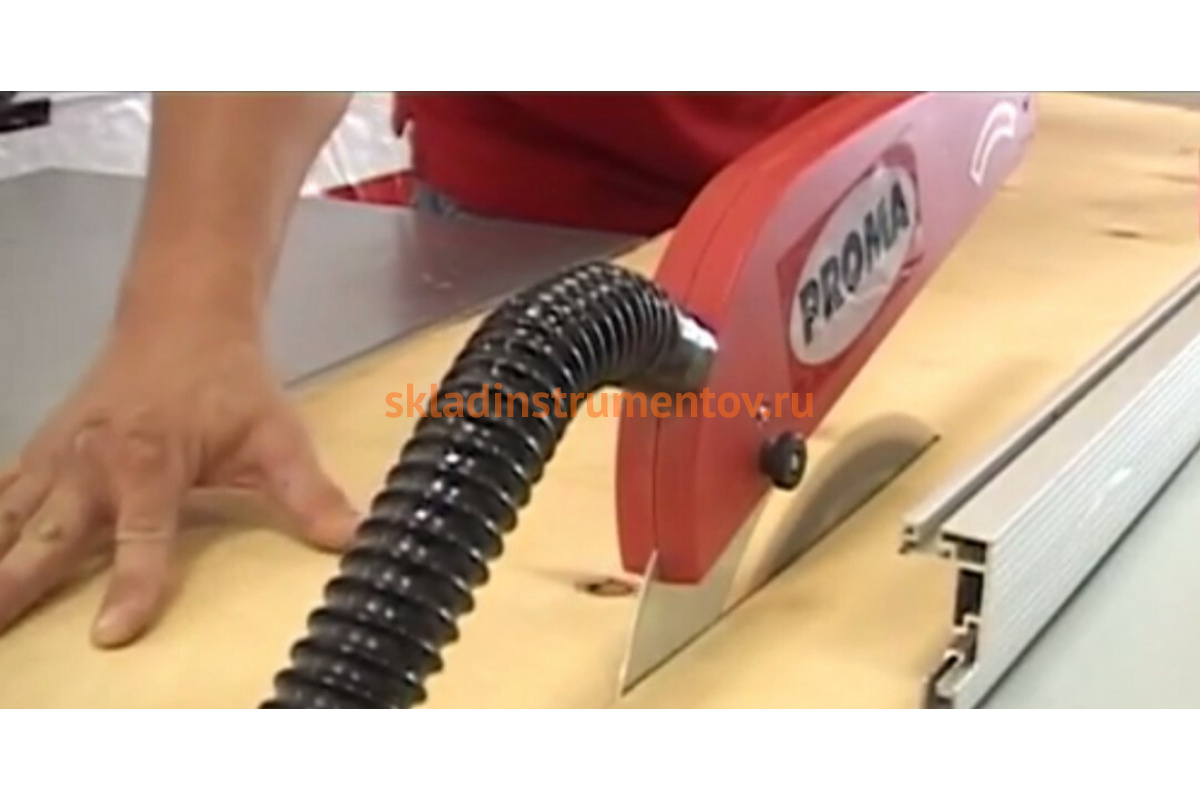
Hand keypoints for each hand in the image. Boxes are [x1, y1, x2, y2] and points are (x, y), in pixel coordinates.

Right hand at [0, 324, 358, 646]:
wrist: (183, 316)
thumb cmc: (231, 382)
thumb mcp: (279, 436)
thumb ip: (309, 493)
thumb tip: (353, 540)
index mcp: (152, 464)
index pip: (143, 537)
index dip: (132, 585)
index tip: (111, 635)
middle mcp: (93, 464)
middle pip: (51, 538)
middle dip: (15, 585)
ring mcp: (59, 457)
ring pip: (11, 518)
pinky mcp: (43, 450)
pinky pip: (2, 491)